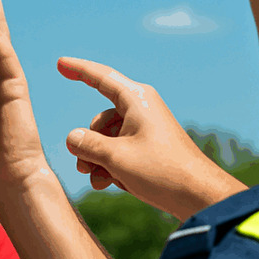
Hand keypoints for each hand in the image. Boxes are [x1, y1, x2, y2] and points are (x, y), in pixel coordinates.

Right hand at [57, 57, 245, 220]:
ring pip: (107, 138)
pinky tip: (109, 184)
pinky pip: (120, 149)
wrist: (198, 195)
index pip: (100, 77)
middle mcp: (141, 108)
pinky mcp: (150, 147)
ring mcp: (146, 128)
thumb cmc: (162, 172)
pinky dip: (111, 164)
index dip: (77, 69)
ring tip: (99, 180)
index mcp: (136, 99)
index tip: (60, 62)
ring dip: (97, 159)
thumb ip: (86, 145)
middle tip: (85, 168)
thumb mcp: (115, 158)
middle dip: (87, 143)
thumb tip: (72, 138)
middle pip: (99, 119)